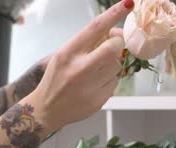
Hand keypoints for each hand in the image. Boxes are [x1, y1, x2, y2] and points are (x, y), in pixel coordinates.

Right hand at [28, 0, 133, 131]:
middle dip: (117, 44)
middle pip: (114, 47)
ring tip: (98, 69)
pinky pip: (115, 82)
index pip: (95, 28)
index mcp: (68, 52)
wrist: (47, 109)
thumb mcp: (64, 54)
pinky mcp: (98, 100)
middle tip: (112, 46)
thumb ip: (89, 43)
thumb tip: (117, 33)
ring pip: (118, 65)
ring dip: (113, 63)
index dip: (113, 14)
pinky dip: (110, 79)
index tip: (128, 4)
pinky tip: (96, 84)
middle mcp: (79, 69)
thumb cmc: (57, 77)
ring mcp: (90, 86)